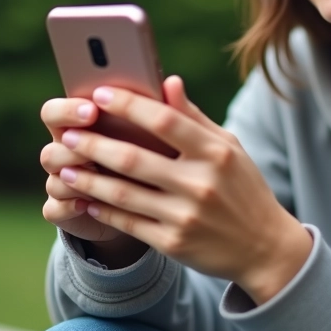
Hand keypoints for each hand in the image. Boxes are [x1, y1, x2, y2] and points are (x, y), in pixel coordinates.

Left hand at [45, 75, 312, 303]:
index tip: (98, 93)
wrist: (265, 249)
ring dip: (88, 179)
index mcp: (216, 153)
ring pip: (122, 193)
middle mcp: (201, 183)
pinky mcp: (173, 243)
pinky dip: (102, 210)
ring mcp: (185, 216)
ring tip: (64, 167)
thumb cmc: (244, 189)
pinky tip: (86, 199)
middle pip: (133, 158)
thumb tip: (167, 81)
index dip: (127, 104)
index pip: (164, 120)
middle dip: (93, 144)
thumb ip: (194, 117)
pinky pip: (127, 223)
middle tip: (68, 134)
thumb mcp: (229, 148)